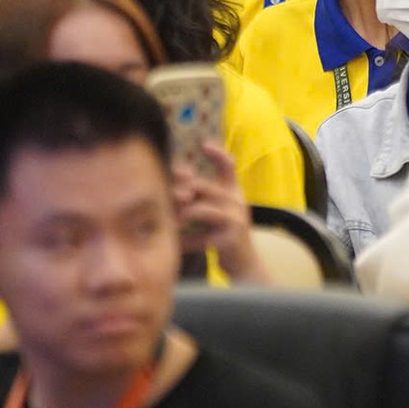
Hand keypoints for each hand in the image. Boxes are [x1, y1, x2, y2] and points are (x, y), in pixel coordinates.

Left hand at [174, 142, 264, 282]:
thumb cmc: (224, 234)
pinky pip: (199, 237)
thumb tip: (175, 186)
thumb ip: (202, 198)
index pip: (228, 166)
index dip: (217, 154)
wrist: (245, 263)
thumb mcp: (219, 211)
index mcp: (234, 192)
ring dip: (179, 216)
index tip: (203, 144)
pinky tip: (175, 244)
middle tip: (163, 197)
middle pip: (203, 187)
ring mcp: (235, 220)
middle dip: (180, 190)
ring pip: (200, 210)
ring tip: (167, 223)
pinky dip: (184, 242)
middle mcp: (236, 202)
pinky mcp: (229, 239)